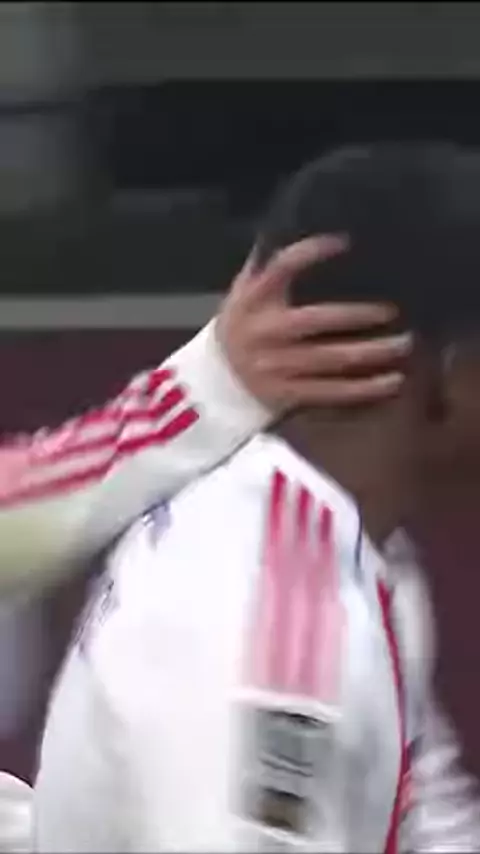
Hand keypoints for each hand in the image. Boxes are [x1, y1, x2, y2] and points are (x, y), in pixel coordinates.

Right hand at [217, 235, 411, 411]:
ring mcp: (277, 366)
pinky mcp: (288, 394)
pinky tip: (391, 381)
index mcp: (253, 300)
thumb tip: (293, 222)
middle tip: (392, 311)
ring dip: (371, 352)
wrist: (216, 382)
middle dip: (358, 315)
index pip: (281, 268)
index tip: (345, 242)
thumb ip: (266, 265)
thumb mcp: (242, 292)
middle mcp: (265, 332)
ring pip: (330, 360)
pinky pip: (330, 393)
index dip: (311, 253)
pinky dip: (363, 389)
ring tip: (404, 344)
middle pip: (316, 320)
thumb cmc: (240, 327)